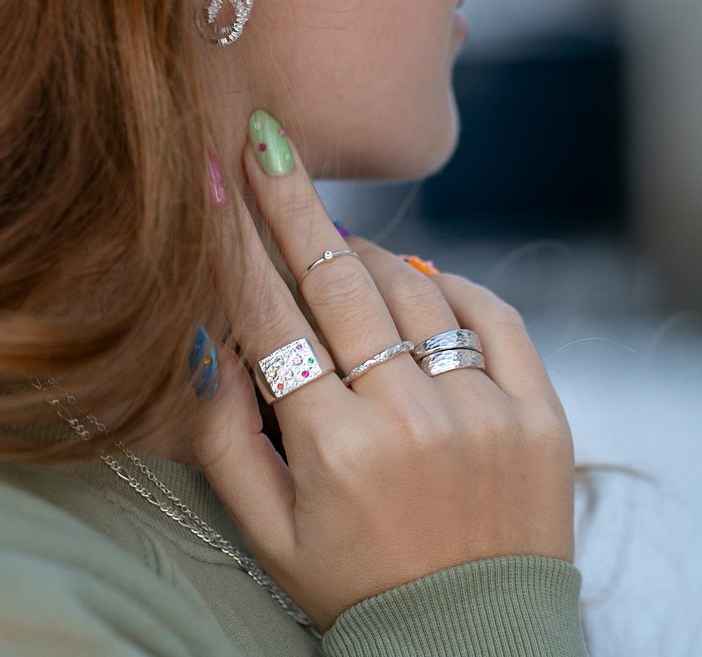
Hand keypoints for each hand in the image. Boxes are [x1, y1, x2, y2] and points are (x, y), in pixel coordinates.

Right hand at [191, 133, 575, 632]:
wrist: (472, 640)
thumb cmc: (356, 584)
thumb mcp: (268, 532)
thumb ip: (225, 437)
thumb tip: (210, 343)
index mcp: (333, 448)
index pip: (269, 316)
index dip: (234, 241)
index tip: (214, 180)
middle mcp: (409, 417)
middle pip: (338, 280)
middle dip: (293, 203)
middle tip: (269, 142)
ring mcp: (483, 410)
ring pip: (414, 288)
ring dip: (369, 254)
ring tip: (341, 246)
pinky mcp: (539, 413)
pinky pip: (492, 313)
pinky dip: (451, 284)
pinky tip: (422, 281)